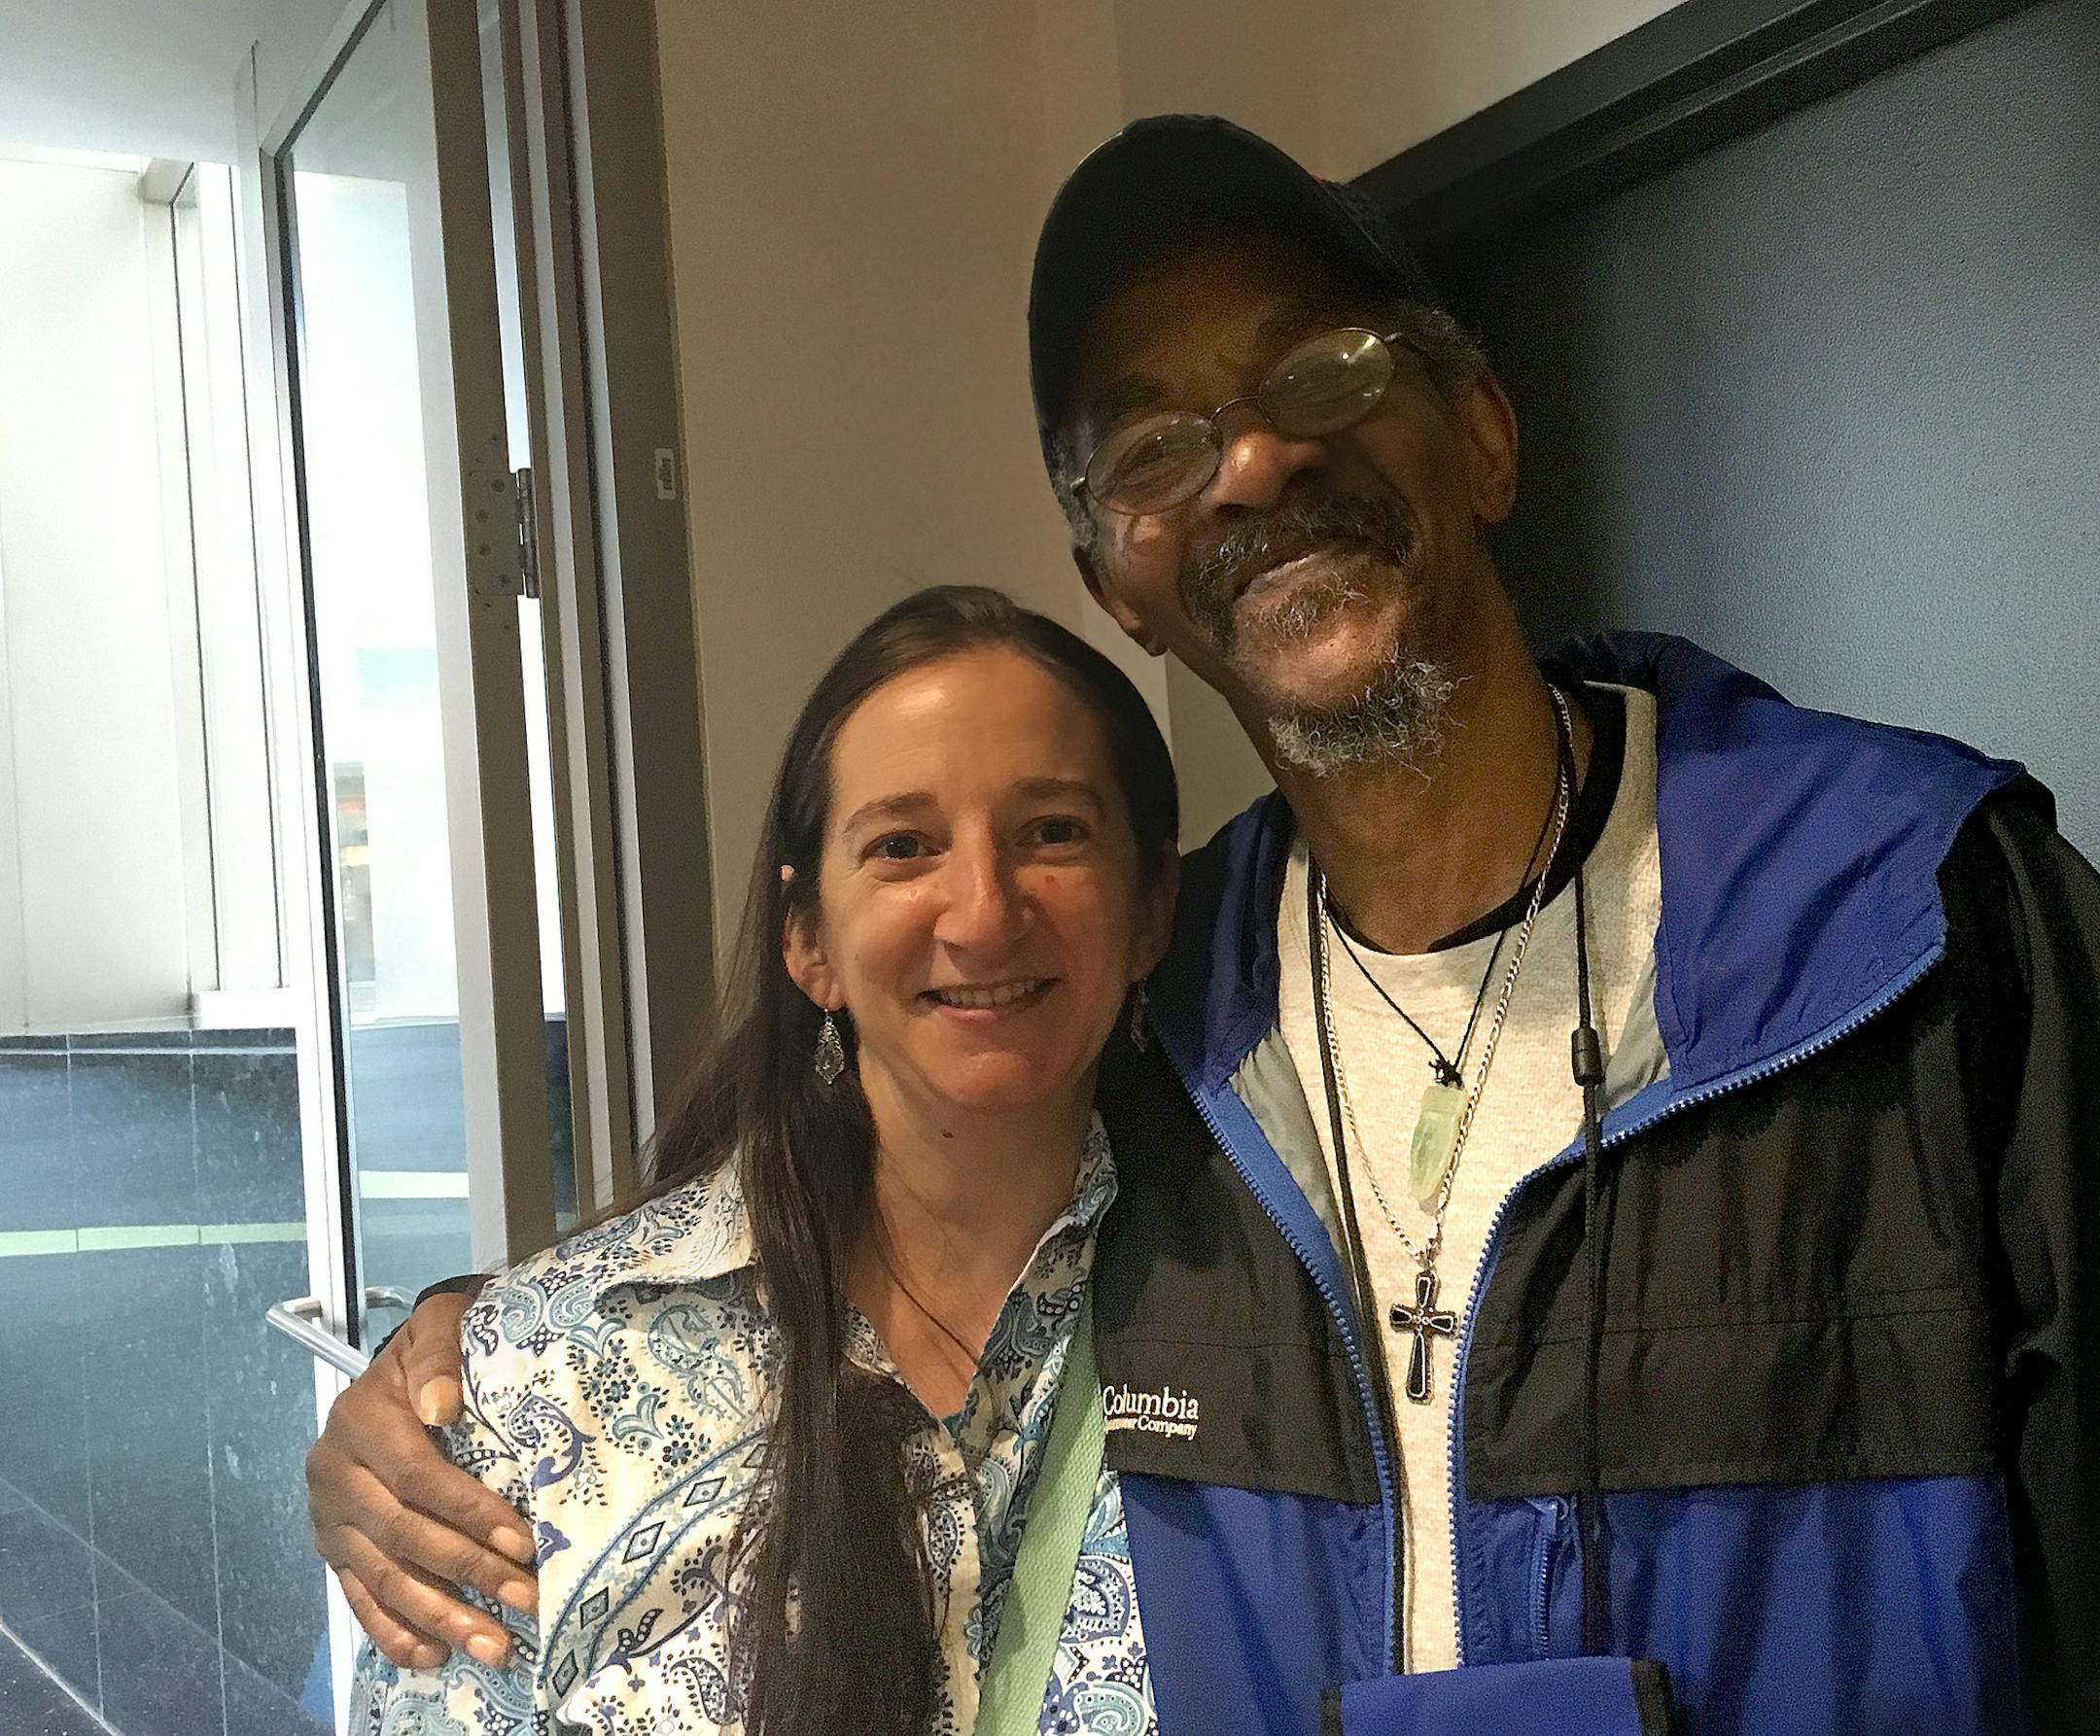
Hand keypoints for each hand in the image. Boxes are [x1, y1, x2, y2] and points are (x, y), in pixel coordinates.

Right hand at [306, 1285, 537, 1668]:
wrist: (396, 1364)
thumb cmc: (435, 1351)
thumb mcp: (439, 1325)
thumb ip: (438, 1353)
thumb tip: (440, 1404)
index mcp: (359, 1421)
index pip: (417, 1477)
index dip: (470, 1512)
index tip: (522, 1542)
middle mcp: (333, 1473)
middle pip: (403, 1535)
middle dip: (469, 1573)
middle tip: (525, 1599)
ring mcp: (330, 1518)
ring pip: (384, 1577)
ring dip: (440, 1618)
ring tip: (494, 1646)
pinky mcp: (333, 1549)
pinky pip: (360, 1599)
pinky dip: (395, 1632)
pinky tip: (434, 1656)